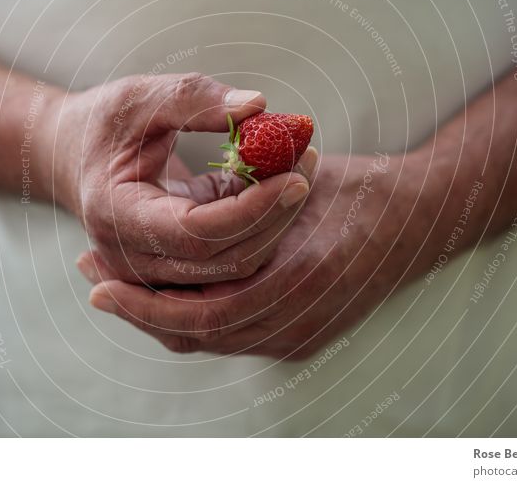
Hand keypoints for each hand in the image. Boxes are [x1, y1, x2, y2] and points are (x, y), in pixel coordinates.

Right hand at [41, 72, 313, 284]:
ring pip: (237, 266)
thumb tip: (258, 106)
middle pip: (226, 258)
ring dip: (277, 218)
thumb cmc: (103, 123)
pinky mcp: (182, 263)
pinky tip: (279, 180)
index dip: (252, 208)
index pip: (197, 232)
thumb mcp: (140, 98)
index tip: (295, 172)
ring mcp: (156, 270)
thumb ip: (195, 99)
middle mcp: (134, 259)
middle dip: (276, 211)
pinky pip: (234, 256)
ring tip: (300, 162)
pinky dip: (263, 222)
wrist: (73, 155)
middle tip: (307, 156)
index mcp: (117, 218)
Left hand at [80, 152, 434, 358]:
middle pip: (197, 337)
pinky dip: (193, 320)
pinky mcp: (303, 340)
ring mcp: (303, 338)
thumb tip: (183, 196)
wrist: (420, 220)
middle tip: (96, 286)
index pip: (200, 313)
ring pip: (210, 342)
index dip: (144, 300)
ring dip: (161, 316)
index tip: (99, 278)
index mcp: (299, 278)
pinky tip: (168, 295)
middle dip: (140, 311)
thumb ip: (245, 188)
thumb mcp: (298, 173)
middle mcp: (300, 322)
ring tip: (119, 290)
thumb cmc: (361, 189)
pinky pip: (232, 339)